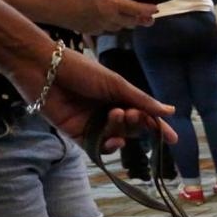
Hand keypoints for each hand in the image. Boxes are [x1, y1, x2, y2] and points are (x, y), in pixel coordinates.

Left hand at [11, 48, 176, 150]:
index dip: (157, 127)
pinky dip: (109, 146)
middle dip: (137, 123)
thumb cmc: (81, 69)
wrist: (44, 68)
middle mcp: (106, 112)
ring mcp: (92, 123)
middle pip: (131, 128)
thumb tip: (170, 112)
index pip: (143, 115)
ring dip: (122, 130)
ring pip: (116, 137)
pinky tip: (115, 141)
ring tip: (117, 114)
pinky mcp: (76, 133)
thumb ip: (141, 100)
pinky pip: (97, 147)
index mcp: (118, 97)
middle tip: (132, 113)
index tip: (172, 139)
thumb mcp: (116, 84)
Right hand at [40, 0, 156, 33]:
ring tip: (132, 21)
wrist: (43, 4)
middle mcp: (106, 17)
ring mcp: (96, 26)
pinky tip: (109, 24)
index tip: (156, 9)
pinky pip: (104, 30)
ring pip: (118, 27)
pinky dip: (111, 27)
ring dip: (127, 24)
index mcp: (108, 3)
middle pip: (129, 21)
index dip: (146, 9)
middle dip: (141, 20)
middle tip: (150, 19)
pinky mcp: (86, 30)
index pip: (134, 8)